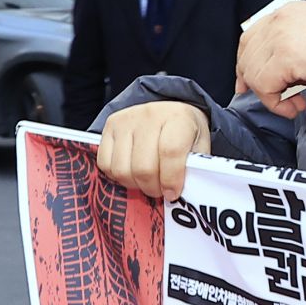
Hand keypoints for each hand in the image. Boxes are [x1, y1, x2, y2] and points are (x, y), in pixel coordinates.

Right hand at [96, 102, 210, 199]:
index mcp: (178, 118)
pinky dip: (118, 176)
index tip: (173, 193)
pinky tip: (132, 173)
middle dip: (152, 188)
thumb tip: (180, 193)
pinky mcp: (110, 126)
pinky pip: (105, 164)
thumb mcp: (199, 146)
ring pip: (122, 169)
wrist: (168, 111)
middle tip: (160, 191)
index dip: (171, 179)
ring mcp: (126, 120)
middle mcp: (150, 115)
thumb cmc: (185, 132)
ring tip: (147, 182)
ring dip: (135, 184)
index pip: (170, 152)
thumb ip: (193, 168)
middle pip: (143, 166)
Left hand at [235, 0, 305, 117]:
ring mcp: (279, 37)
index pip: (252, 36)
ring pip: (253, 74)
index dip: (245, 61)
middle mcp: (279, 20)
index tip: (247, 83)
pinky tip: (294, 108)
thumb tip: (282, 72)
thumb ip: (295, 45)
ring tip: (294, 104)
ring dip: (271, 97)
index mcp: (287, 12)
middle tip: (273, 100)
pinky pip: (265, 88)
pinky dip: (276, 104)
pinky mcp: (284, 57)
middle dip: (253, 83)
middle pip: (247, 55)